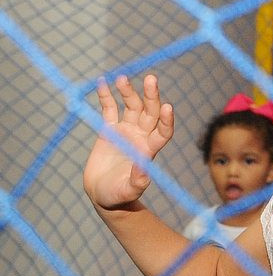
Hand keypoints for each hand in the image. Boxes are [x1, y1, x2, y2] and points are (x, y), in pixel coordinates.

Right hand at [83, 75, 173, 209]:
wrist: (102, 193)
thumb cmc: (118, 196)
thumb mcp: (128, 190)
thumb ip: (137, 181)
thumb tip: (145, 171)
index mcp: (149, 150)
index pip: (163, 131)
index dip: (166, 120)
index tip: (167, 108)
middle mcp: (141, 136)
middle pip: (150, 112)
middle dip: (151, 96)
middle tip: (151, 79)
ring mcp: (126, 131)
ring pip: (131, 106)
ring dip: (129, 92)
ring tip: (122, 79)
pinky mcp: (109, 129)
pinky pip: (108, 108)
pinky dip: (106, 96)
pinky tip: (102, 81)